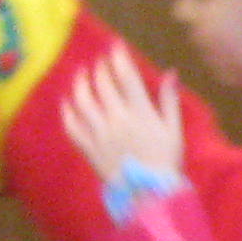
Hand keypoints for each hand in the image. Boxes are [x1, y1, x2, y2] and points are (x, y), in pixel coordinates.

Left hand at [60, 45, 185, 185]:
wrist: (150, 195)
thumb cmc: (166, 162)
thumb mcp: (174, 130)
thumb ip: (169, 100)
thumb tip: (171, 73)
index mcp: (140, 112)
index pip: (125, 75)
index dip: (118, 56)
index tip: (115, 45)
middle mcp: (116, 118)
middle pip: (101, 83)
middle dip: (100, 67)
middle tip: (101, 62)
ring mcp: (99, 133)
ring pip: (82, 100)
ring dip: (80, 83)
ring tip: (81, 74)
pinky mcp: (88, 148)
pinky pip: (71, 125)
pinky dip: (67, 111)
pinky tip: (67, 102)